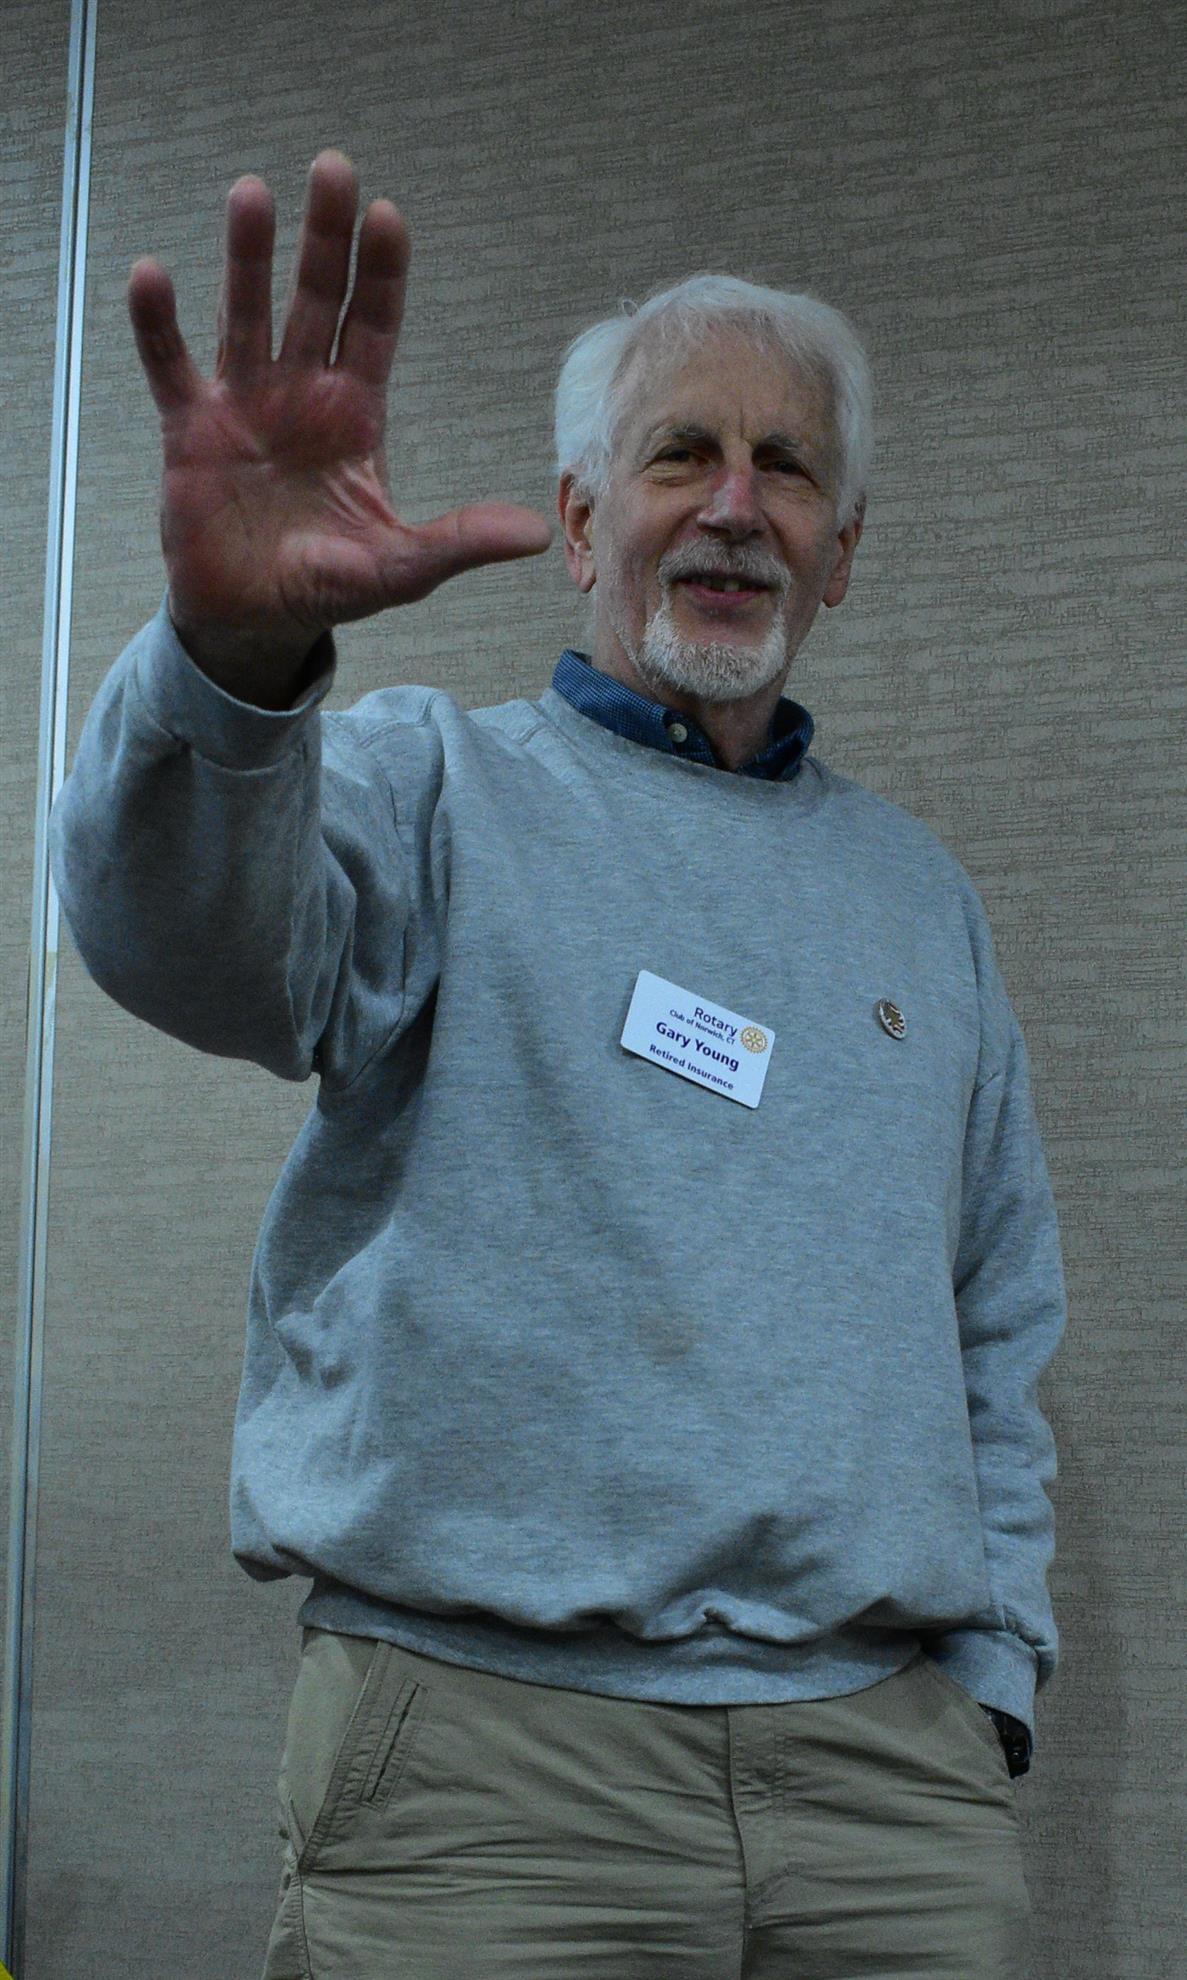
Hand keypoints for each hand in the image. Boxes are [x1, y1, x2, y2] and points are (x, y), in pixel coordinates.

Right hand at [127, 149, 553, 677]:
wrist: (253, 620)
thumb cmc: (328, 586)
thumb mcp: (401, 568)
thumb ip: (458, 542)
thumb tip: (536, 534)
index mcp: (355, 413)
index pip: (374, 327)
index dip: (381, 273)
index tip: (388, 217)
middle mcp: (300, 392)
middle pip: (315, 299)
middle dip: (325, 237)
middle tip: (333, 167)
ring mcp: (243, 404)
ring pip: (245, 314)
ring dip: (247, 257)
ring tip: (251, 194)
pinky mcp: (189, 430)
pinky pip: (170, 366)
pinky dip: (158, 324)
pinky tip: (153, 275)